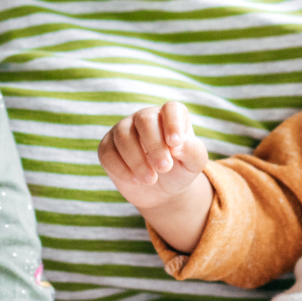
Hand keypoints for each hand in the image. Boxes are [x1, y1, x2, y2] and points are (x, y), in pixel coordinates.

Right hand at [98, 102, 211, 250]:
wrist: (162, 191)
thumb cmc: (180, 170)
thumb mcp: (193, 164)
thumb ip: (192, 151)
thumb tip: (179, 144)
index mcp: (170, 115)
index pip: (171, 109)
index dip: (172, 123)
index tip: (175, 143)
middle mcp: (145, 117)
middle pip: (144, 120)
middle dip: (155, 146)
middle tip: (165, 168)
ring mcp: (124, 130)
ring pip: (123, 136)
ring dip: (137, 160)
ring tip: (151, 179)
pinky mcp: (108, 147)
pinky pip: (107, 152)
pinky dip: (121, 168)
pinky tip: (135, 180)